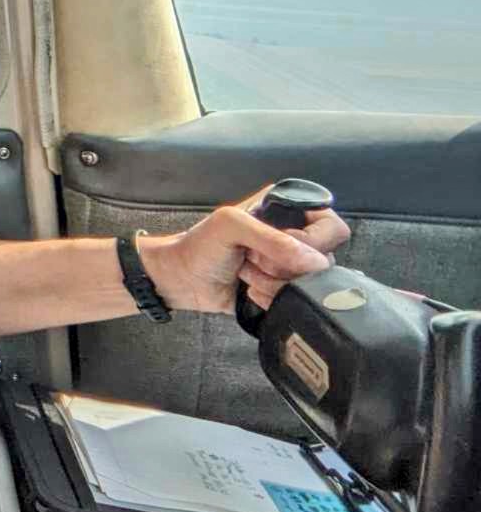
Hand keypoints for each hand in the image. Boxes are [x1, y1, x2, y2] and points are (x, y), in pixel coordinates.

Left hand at [142, 188, 349, 314]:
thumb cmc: (200, 244)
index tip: (276, 243)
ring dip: (273, 284)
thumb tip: (316, 263)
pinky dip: (272, 299)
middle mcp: (295, 236)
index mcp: (287, 209)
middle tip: (253, 258)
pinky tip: (250, 291)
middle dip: (283, 265)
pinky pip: (297, 302)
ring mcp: (291, 266)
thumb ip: (274, 239)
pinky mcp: (284, 291)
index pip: (332, 227)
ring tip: (247, 273)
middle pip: (324, 261)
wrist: (181, 278)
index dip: (309, 241)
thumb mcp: (231, 226)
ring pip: (311, 285)